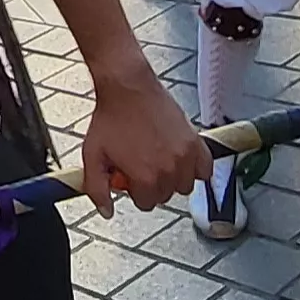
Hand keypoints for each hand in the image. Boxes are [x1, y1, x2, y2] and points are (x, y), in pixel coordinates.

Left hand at [75, 75, 206, 215]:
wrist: (127, 88)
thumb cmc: (110, 118)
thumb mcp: (93, 156)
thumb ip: (97, 189)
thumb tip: (107, 212)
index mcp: (145, 178)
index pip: (146, 203)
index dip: (135, 191)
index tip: (130, 177)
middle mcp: (169, 170)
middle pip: (166, 195)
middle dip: (152, 185)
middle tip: (142, 165)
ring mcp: (185, 155)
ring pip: (186, 185)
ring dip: (174, 179)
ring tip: (159, 161)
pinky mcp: (195, 141)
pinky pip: (205, 168)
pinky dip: (197, 168)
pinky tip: (181, 160)